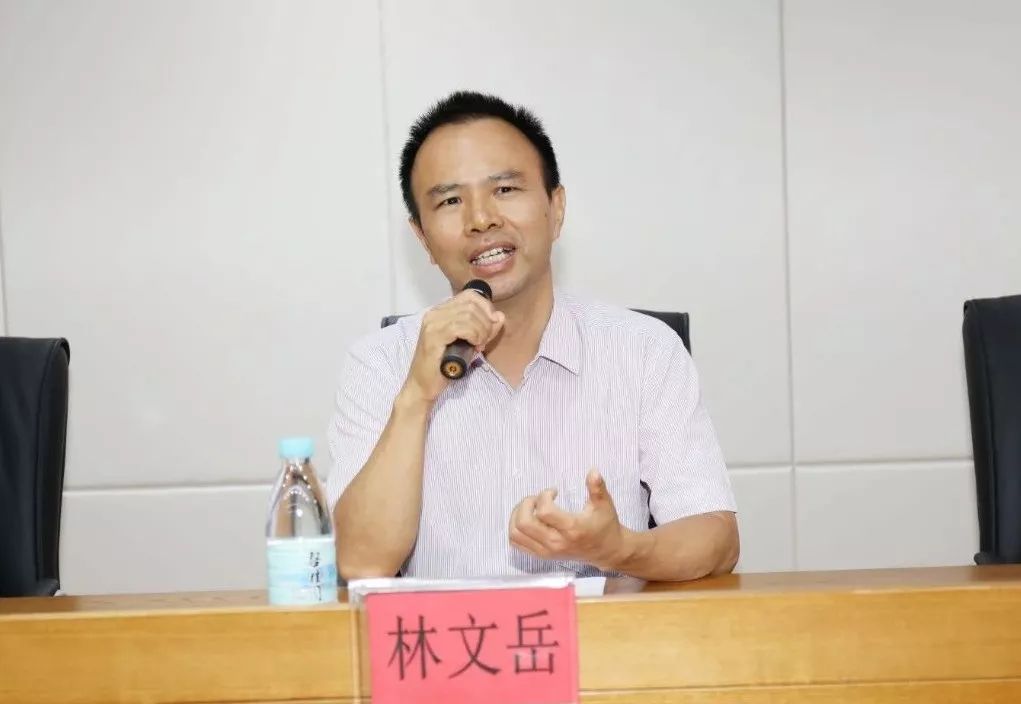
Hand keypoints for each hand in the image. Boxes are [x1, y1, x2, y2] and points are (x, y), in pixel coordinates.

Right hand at [401, 289, 504, 403]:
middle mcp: (435, 313)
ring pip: (469, 315)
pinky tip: (474, 346)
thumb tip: (500, 316)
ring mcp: (432, 323)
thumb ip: (485, 329)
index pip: (470, 296)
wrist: (423, 385)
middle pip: (471, 304)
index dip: (486, 308)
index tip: (490, 327)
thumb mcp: (469, 343)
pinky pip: (461, 327)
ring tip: (478, 345)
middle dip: (486, 323)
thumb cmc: (445, 365)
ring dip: (481, 331)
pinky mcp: (433, 336)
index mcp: (441, 311)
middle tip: (484, 340)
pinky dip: (474, 335)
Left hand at [508, 470, 625, 569]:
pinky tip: (529, 519)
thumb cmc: (604, 525)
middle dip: (525, 504)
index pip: (544, 512)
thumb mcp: (604, 505)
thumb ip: (598, 488)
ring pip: (516, 534)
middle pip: (524, 523)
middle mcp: (556, 542)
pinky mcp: (542, 555)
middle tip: (537, 499)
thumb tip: (593, 471)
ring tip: (530, 508)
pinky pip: (517, 543)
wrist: (606, 551)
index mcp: (572, 529)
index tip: (553, 491)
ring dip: (517, 515)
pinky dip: (515, 529)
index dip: (544, 496)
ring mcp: (547, 551)